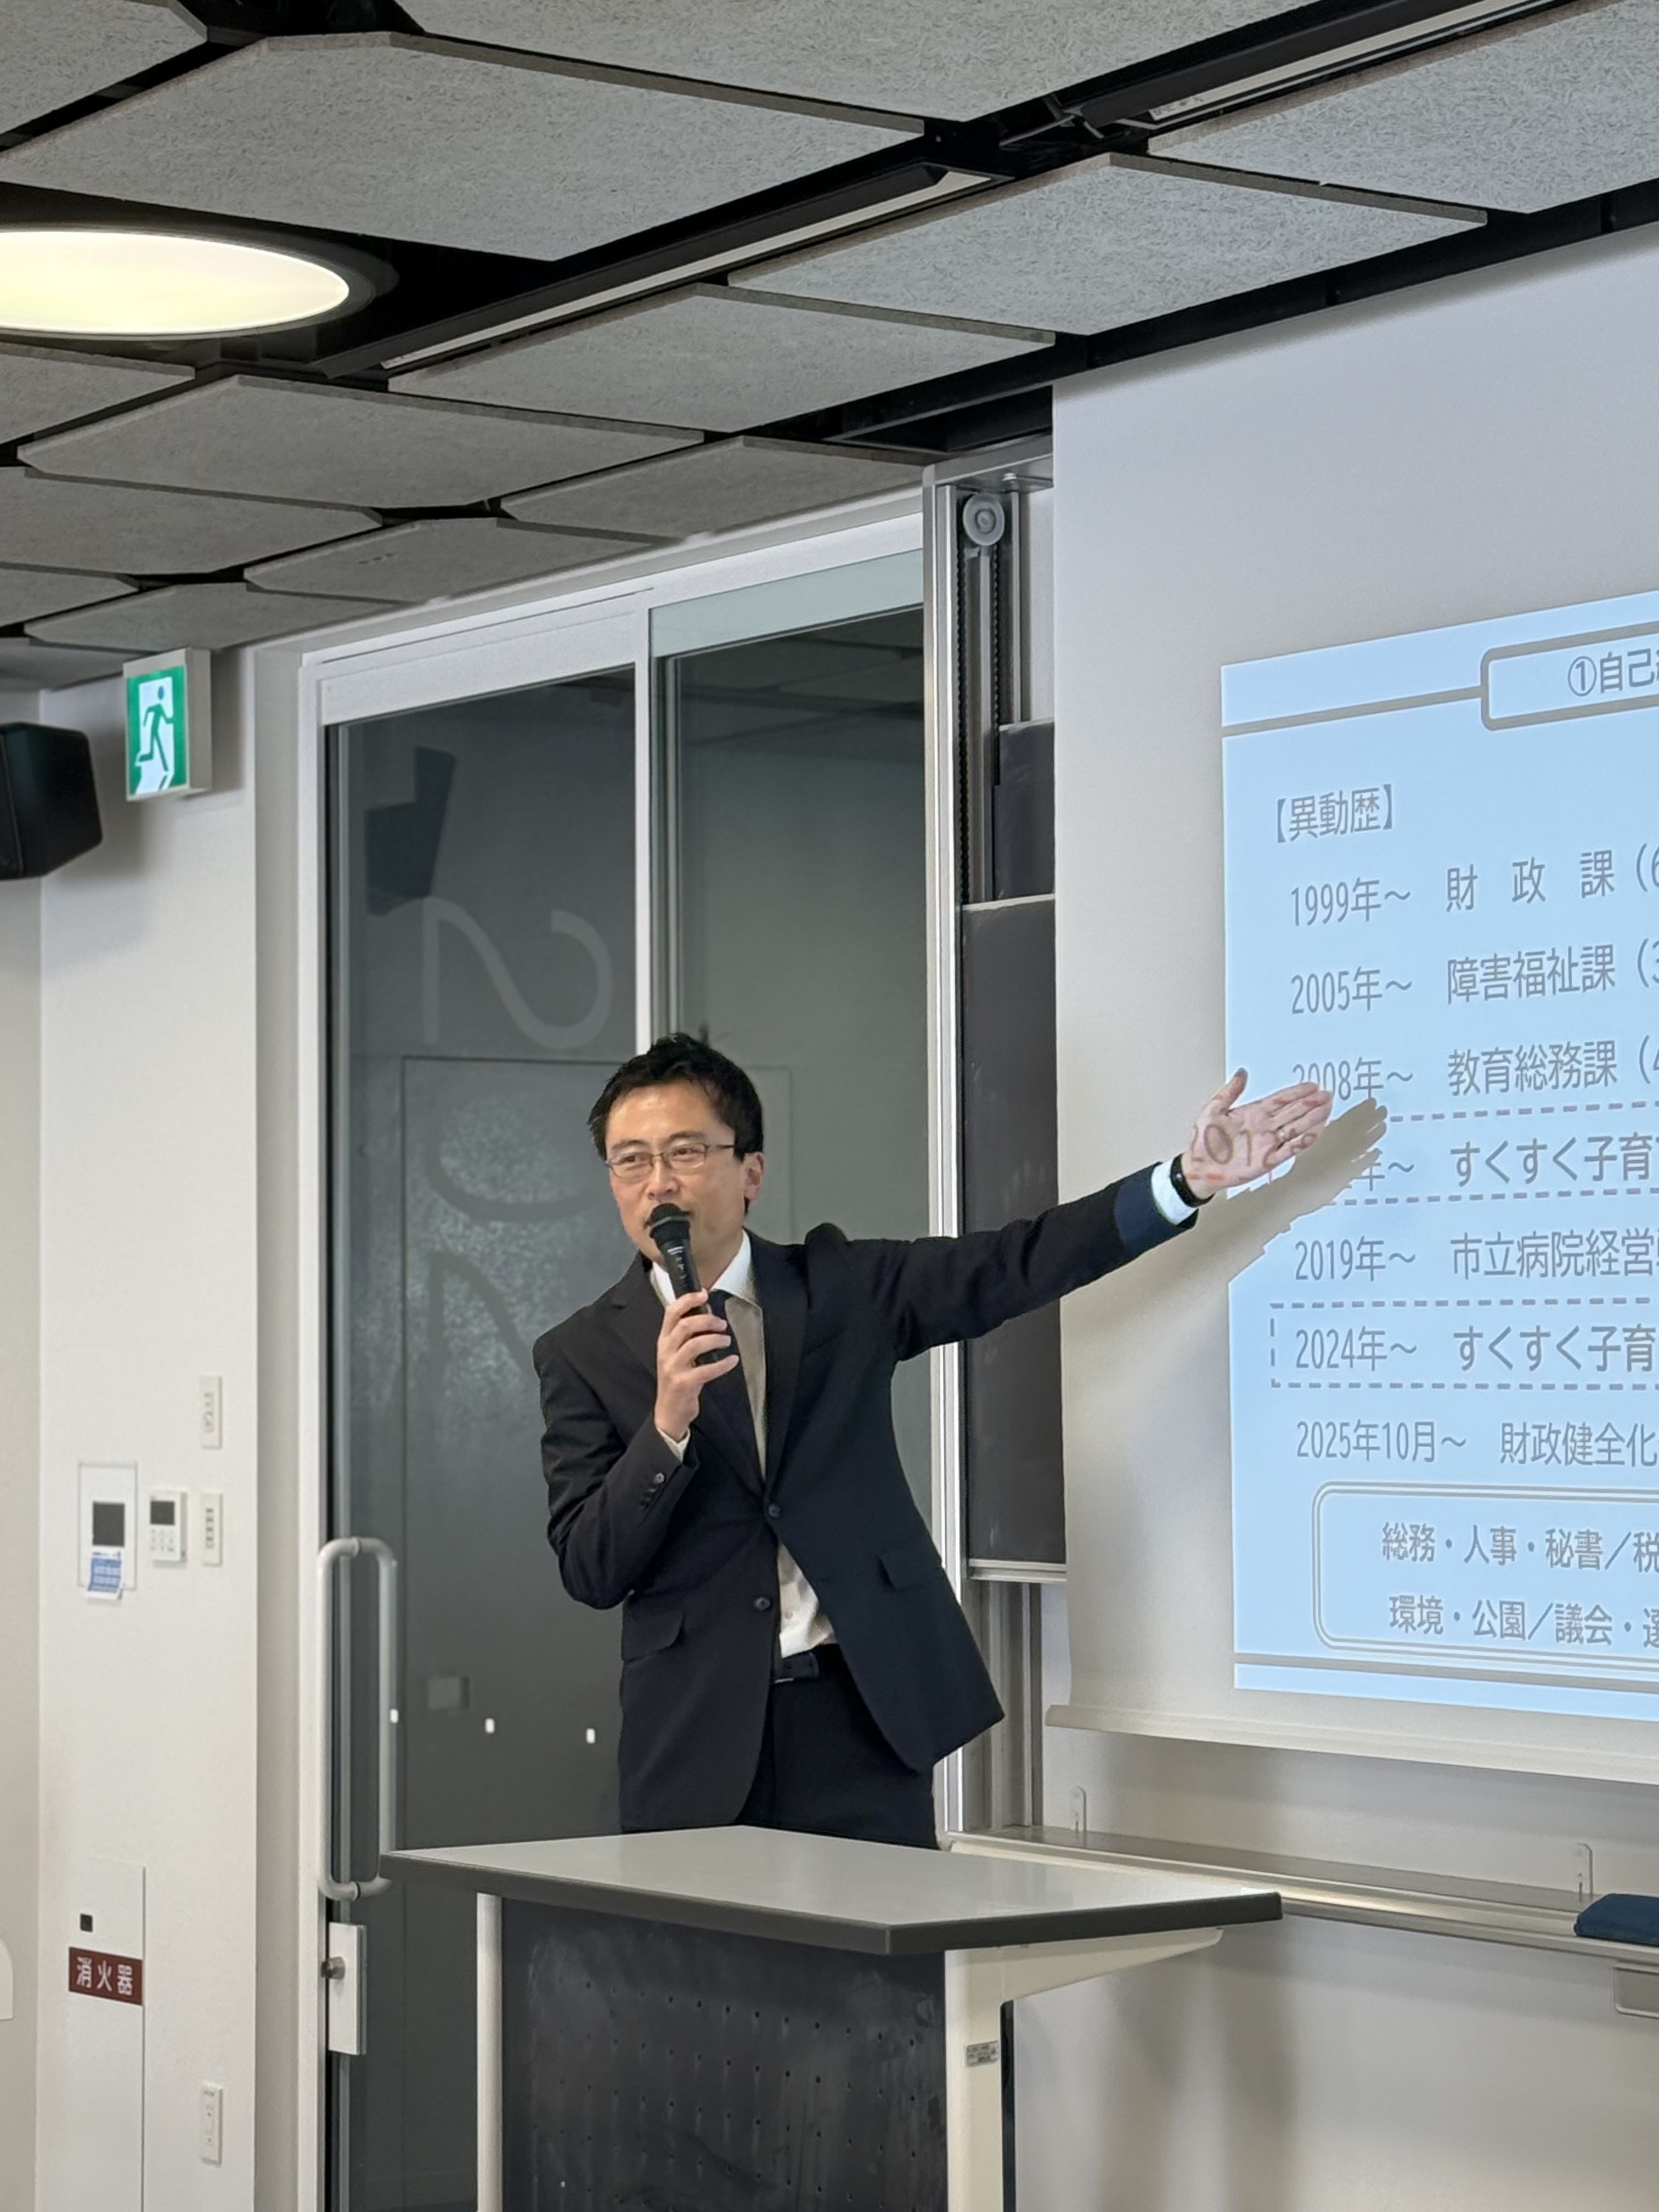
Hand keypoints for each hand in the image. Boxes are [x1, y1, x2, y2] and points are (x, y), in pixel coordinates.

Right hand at [653, 1291, 737, 1441]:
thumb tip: (708, 1317)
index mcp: (663, 1341)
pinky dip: (723, 1364)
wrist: (668, 1412)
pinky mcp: (684, 1383)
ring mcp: (673, 1368)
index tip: (703, 1294)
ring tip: (727, 1341)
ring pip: (695, 1344)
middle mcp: (665, 1352)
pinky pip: (706, 1369)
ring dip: (715, 1339)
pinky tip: (732, 1361)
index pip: (671, 1313)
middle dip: (707, 1320)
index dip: (687, 1301)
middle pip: (684, 1326)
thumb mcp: (674, 1355)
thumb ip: (686, 1337)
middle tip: (722, 1324)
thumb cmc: (676, 1380)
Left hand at [1180, 1070, 1332, 1197]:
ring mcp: (1267, 1143)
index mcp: (1252, 1113)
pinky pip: (1288, 1150)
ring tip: (1325, 1110)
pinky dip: (1300, 1143)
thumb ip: (1229, 1092)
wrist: (1199, 1167)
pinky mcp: (1267, 1161)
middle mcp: (1263, 1127)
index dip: (1296, 1092)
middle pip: (1292, 1112)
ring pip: (1294, 1129)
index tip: (1311, 1085)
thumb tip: (1241, 1073)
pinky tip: (1312, 1135)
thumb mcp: (1212, 1110)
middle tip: (1325, 1095)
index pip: (1280, 1099)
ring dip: (1310, 1120)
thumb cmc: (1203, 1141)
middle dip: (1309, 1103)